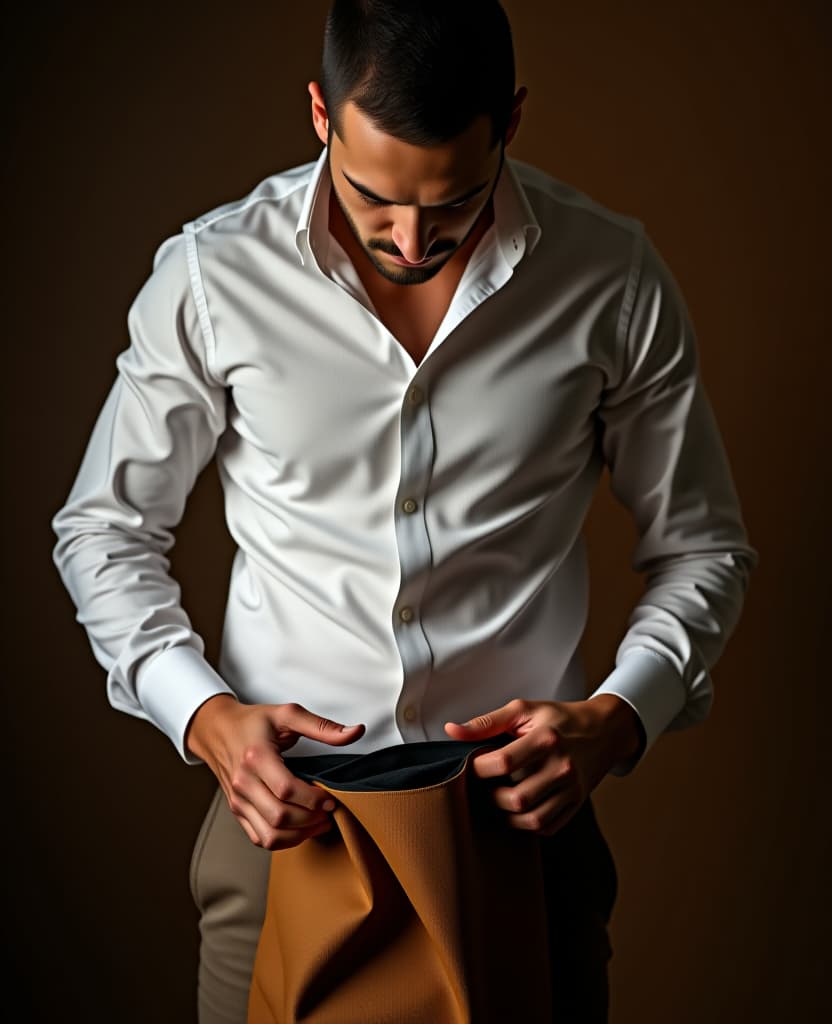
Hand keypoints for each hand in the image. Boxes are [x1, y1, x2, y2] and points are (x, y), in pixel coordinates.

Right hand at [186, 694, 364, 849]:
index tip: (331, 798)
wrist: (218, 730)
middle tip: (328, 812)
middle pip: (279, 816)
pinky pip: (260, 838)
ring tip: (318, 823)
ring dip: (299, 835)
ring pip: (269, 835)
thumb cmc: (254, 722)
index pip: (286, 790)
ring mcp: (238, 800)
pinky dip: (283, 841)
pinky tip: (300, 828)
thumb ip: (322, 726)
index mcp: (256, 757)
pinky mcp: (237, 811)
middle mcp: (243, 783)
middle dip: (310, 819)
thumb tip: (355, 733)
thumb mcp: (288, 714)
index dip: (314, 799)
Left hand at [444, 695, 643, 835]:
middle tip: (484, 787)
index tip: (471, 768)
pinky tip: (518, 809)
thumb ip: (486, 722)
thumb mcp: (523, 710)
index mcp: (546, 739)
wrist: (603, 731)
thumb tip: (451, 730)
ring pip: (532, 819)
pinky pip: (547, 827)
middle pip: (517, 798)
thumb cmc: (558, 719)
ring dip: (507, 815)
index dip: (479, 769)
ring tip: (499, 799)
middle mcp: (562, 767)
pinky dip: (527, 824)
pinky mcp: (577, 803)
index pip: (504, 762)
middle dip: (491, 797)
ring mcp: (572, 789)